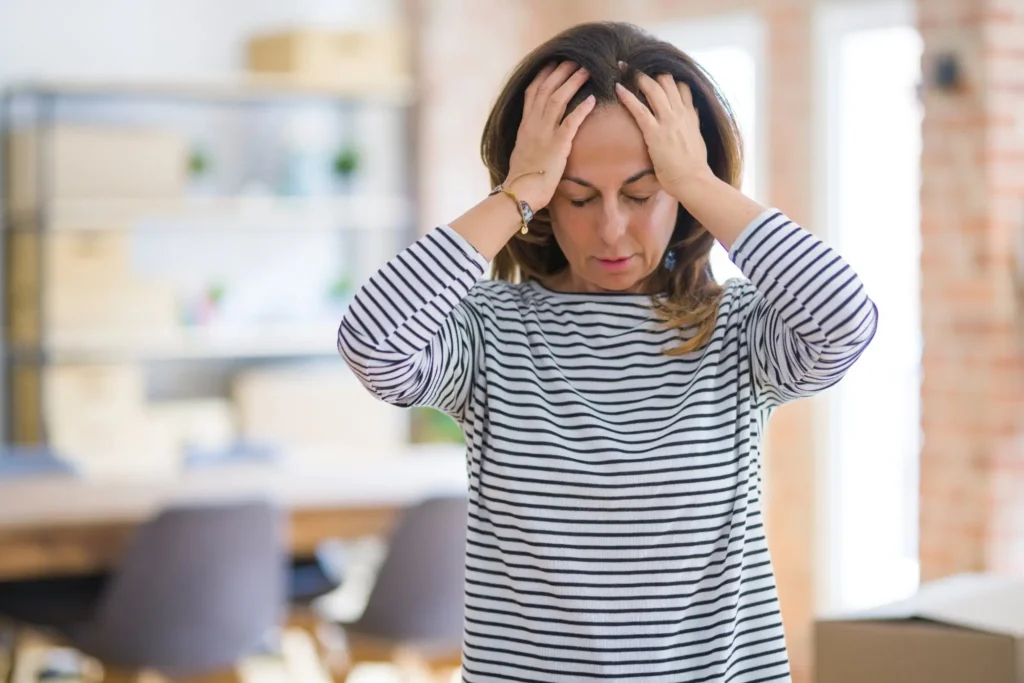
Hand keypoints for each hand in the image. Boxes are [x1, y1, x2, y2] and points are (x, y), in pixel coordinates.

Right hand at [505, 62, 595, 210]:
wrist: (519, 192)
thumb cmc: (522, 179)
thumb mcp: (522, 152)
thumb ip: (530, 139)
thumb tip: (535, 137)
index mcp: (525, 125)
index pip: (532, 92)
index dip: (543, 76)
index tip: (552, 63)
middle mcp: (533, 125)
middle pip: (547, 90)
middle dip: (561, 72)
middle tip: (574, 59)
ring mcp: (544, 133)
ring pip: (558, 100)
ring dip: (573, 83)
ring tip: (586, 70)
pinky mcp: (557, 145)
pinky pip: (570, 122)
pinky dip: (581, 109)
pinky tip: (592, 99)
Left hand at [615, 74, 713, 202]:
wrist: (693, 180)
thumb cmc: (694, 165)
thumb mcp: (697, 137)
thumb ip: (693, 122)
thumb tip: (692, 110)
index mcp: (689, 114)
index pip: (680, 86)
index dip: (667, 77)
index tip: (653, 71)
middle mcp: (679, 113)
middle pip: (666, 81)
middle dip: (648, 70)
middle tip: (632, 64)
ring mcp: (668, 121)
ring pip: (653, 89)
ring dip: (636, 76)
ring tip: (622, 68)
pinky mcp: (655, 132)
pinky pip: (639, 109)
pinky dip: (627, 96)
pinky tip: (617, 88)